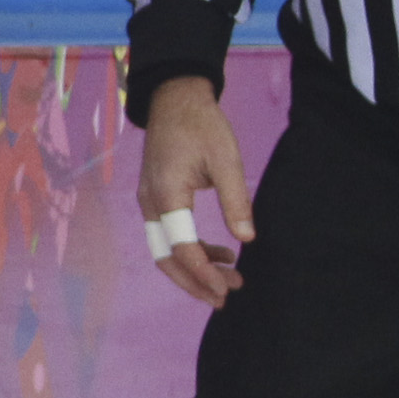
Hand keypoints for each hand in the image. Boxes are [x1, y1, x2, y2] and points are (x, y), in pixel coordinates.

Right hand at [136, 77, 253, 309]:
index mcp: (166, 194)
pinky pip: (169, 236)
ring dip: (195, 269)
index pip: (182, 246)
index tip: (226, 289)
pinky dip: (192, 251)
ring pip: (165, 250)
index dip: (203, 272)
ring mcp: (150, 201)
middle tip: (227, 297)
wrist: (175, 100)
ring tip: (231, 278)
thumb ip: (236, 201)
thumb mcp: (227, 160)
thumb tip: (248, 239)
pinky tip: (223, 253)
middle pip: (165, 257)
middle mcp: (151, 202)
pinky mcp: (156, 198)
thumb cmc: (203, 126)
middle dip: (195, 282)